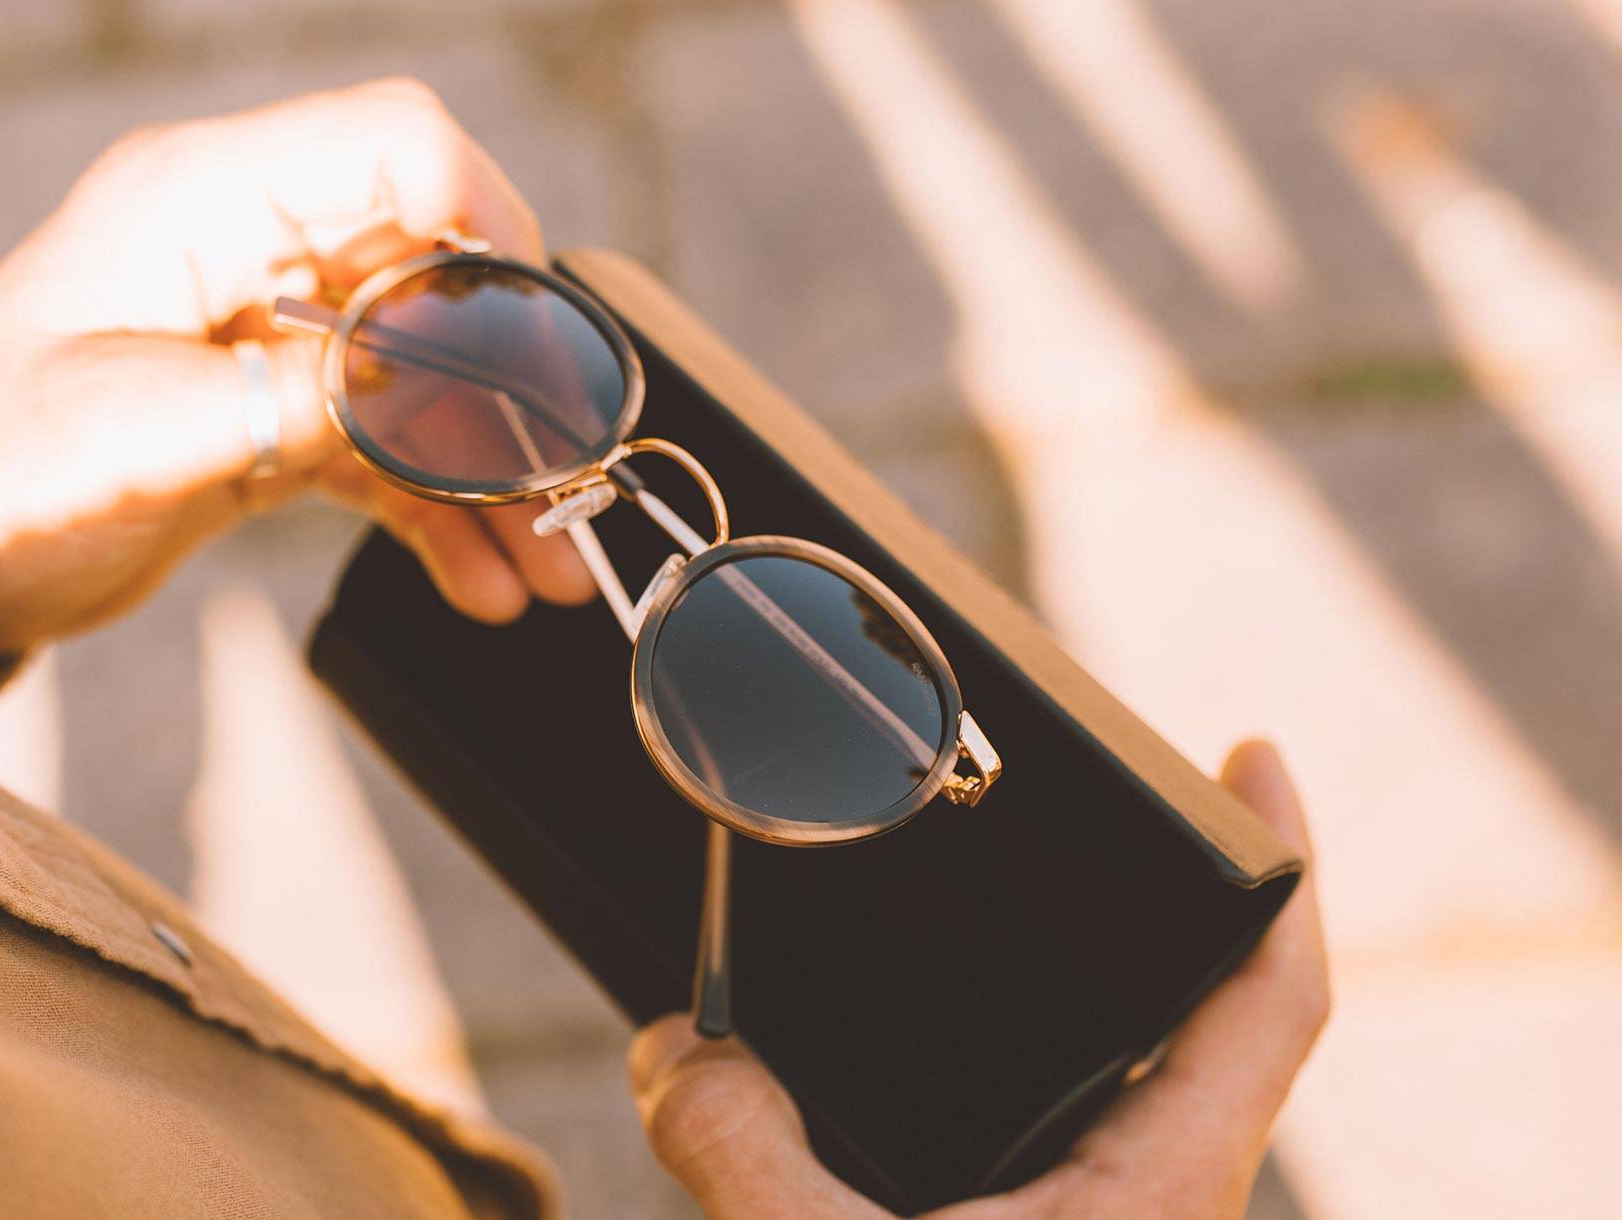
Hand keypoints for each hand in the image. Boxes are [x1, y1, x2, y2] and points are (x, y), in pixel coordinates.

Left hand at [0, 80, 593, 656]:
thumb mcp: (136, 437)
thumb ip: (289, 400)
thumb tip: (431, 394)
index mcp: (202, 201)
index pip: (396, 147)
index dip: (489, 222)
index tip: (537, 337)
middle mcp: (251, 246)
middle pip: (440, 269)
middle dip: (514, 380)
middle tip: (566, 480)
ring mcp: (274, 326)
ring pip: (434, 369)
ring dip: (496, 467)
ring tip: (547, 561)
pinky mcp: (283, 403)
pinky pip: (396, 442)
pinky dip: (445, 507)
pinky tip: (482, 577)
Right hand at [628, 739, 1329, 1219]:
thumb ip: (746, 1155)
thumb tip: (677, 1046)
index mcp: (1158, 1185)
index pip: (1277, 993)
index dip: (1286, 860)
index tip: (1256, 757)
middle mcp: (1152, 1200)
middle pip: (1207, 1015)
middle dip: (1163, 908)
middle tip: (1095, 811)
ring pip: (1118, 1082)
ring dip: (1072, 998)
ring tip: (995, 916)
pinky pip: (1039, 1135)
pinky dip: (993, 1073)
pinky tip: (903, 1064)